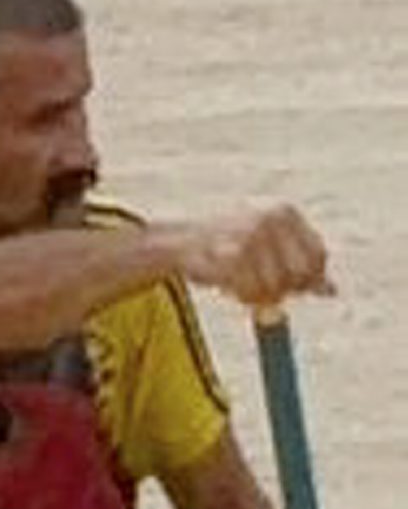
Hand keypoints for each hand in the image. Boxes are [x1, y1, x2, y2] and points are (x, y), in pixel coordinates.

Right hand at [173, 204, 330, 312]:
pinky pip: (250, 291)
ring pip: (275, 286)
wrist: (176, 241)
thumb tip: (332, 291)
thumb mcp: (269, 248)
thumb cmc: (226, 245)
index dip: (310, 279)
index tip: (292, 290)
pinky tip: (229, 287)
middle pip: (301, 273)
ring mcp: (251, 235)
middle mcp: (271, 219)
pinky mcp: (231, 254)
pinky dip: (241, 296)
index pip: (318, 256)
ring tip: (240, 287)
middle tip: (264, 291)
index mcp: (284, 213)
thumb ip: (299, 267)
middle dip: (284, 289)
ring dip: (259, 296)